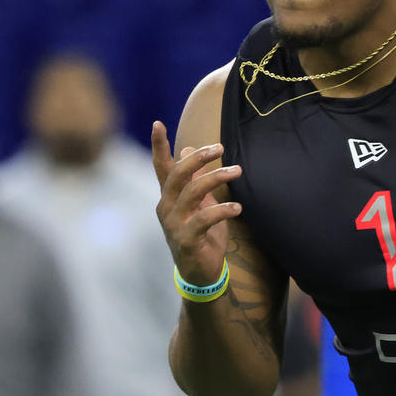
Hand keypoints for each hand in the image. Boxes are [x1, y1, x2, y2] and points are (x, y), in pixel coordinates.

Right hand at [151, 121, 242, 284]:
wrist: (200, 273)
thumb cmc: (202, 234)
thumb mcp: (200, 203)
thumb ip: (195, 179)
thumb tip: (190, 148)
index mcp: (169, 197)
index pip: (161, 167)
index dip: (159, 146)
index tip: (157, 123)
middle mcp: (167, 208)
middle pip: (177, 175)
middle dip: (198, 158)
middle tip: (220, 147)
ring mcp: (174, 224)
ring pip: (192, 192)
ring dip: (216, 178)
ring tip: (238, 171)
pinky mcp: (186, 240)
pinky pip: (204, 219)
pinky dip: (223, 210)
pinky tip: (238, 207)